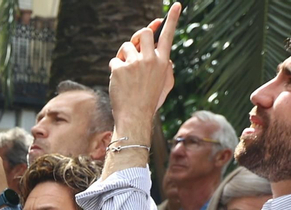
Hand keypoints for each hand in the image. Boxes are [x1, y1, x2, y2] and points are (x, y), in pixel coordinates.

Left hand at [107, 3, 179, 131]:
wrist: (134, 117)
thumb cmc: (149, 102)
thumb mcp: (165, 85)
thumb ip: (167, 68)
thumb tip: (165, 56)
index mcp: (163, 62)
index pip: (168, 35)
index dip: (172, 19)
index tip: (176, 5)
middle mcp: (150, 60)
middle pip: (144, 33)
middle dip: (138, 37)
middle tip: (136, 46)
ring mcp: (135, 64)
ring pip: (126, 47)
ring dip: (124, 56)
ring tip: (126, 73)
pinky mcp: (120, 69)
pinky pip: (114, 61)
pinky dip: (114, 70)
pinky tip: (118, 83)